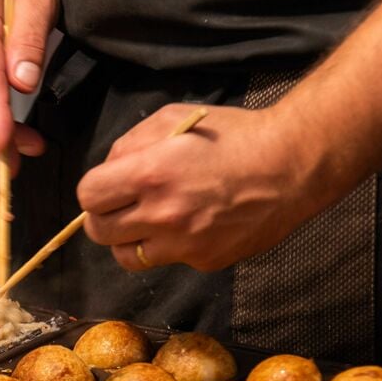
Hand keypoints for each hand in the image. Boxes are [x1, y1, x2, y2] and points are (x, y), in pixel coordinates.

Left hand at [78, 103, 336, 271]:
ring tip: (150, 220)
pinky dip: (169, 246)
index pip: (89, 197)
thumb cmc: (235, 135)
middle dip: (105, 216)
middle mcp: (162, 214)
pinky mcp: (204, 260)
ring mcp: (183, 244)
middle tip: (123, 204)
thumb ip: (131, 144)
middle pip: (100, 232)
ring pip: (126, 256)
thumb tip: (108, 169)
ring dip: (129, 239)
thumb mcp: (176, 120)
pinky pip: (167, 260)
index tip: (109, 186)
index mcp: (150, 174)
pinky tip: (190, 224)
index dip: (95, 191)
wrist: (292, 165)